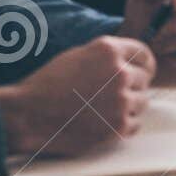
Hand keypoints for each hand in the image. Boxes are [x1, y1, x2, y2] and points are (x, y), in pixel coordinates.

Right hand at [0, 35, 154, 156]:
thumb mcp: (78, 56)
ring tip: (104, 110)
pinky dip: (124, 125)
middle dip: (133, 87)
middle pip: (145, 79)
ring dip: (129, 106)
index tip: (141, 73)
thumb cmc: (48, 85)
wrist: (29, 115)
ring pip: (143, 102)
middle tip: (113, 96)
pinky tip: (103, 122)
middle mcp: (119, 72)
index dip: (143, 65)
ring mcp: (121, 100)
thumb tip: (130, 63)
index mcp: (108, 49)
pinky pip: (136, 124)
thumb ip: (106, 57)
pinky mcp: (119, 125)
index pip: (144, 54)